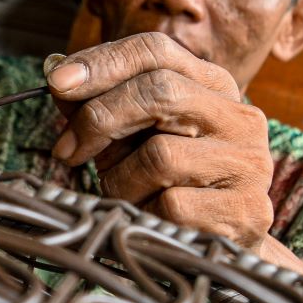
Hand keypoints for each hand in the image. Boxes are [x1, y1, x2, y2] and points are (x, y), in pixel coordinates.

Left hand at [47, 32, 274, 250]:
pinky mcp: (245, 210)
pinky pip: (171, 205)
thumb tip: (55, 71)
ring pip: (160, 155)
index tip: (56, 82)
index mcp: (212, 86)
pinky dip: (144, 214)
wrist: (217, 250)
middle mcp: (239, 117)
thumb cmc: (164, 185)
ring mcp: (247, 163)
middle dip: (99, 118)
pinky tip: (148, 219)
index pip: (155, 51)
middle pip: (159, 92)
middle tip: (65, 151)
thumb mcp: (128, 139)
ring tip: (122, 196)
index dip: (102, 62)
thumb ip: (96, 106)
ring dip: (120, 180)